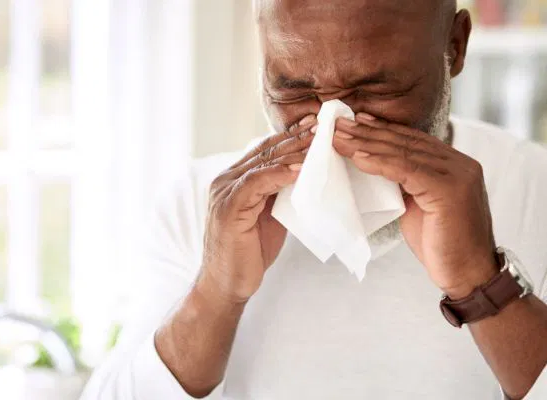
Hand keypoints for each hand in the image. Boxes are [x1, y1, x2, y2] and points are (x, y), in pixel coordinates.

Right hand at [200, 115, 315, 303]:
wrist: (226, 284)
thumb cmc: (248, 253)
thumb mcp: (269, 216)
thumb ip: (279, 194)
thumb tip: (306, 176)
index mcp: (234, 179)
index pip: (265, 149)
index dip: (290, 136)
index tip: (315, 125)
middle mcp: (225, 180)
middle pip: (266, 151)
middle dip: (296, 138)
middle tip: (322, 126)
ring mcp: (224, 192)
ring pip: (262, 163)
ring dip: (293, 152)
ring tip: (317, 143)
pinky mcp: (228, 207)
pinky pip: (256, 183)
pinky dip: (279, 174)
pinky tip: (299, 170)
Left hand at [332, 114, 498, 297]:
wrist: (469, 276)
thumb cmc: (443, 245)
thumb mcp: (420, 206)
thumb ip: (406, 184)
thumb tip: (376, 168)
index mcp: (455, 165)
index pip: (412, 140)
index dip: (382, 130)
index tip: (355, 121)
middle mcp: (460, 164)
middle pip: (406, 142)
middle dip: (368, 132)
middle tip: (337, 123)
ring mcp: (458, 175)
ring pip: (403, 152)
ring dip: (367, 143)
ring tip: (338, 138)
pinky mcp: (449, 190)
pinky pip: (406, 170)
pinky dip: (379, 162)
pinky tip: (357, 157)